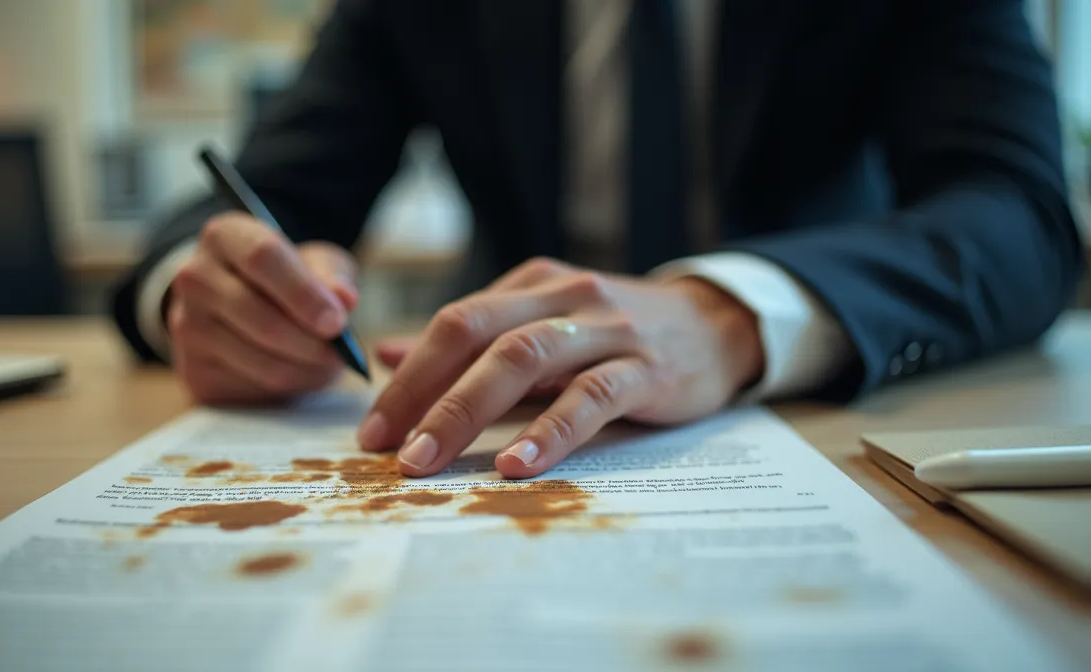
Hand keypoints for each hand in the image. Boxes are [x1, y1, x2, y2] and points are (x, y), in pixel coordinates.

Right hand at [167, 212, 357, 404]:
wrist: (242, 306)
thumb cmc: (287, 278)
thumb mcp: (315, 262)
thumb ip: (332, 276)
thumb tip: (345, 300)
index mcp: (225, 236)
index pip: (262, 258)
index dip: (303, 293)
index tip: (336, 322)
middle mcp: (195, 278)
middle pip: (260, 317)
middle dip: (311, 342)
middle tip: (342, 352)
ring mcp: (187, 327)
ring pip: (260, 360)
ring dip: (306, 369)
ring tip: (328, 362)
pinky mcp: (195, 371)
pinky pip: (253, 388)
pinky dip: (289, 386)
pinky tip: (302, 371)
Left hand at [356, 257, 764, 477]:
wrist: (717, 325)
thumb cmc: (618, 334)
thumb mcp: (542, 322)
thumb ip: (473, 339)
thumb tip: (388, 354)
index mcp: (531, 284)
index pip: (454, 322)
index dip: (407, 374)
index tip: (373, 428)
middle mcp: (564, 296)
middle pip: (475, 332)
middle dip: (422, 392)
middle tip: (387, 449)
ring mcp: (606, 329)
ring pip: (523, 359)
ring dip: (466, 410)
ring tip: (429, 459)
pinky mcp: (646, 369)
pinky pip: (590, 398)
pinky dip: (549, 432)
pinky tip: (516, 464)